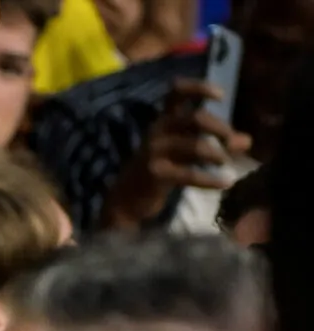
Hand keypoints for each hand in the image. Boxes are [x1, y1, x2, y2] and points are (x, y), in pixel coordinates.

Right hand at [104, 79, 251, 228]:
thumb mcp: (185, 152)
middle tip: (231, 142)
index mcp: (164, 121)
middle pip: (195, 118)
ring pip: (194, 146)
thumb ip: (214, 143)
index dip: (199, 88)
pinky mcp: (155, 174)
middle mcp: (158, 132)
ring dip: (216, 154)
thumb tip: (247, 141)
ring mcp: (155, 153)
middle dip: (219, 128)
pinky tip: (225, 183)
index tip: (221, 96)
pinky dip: (210, 180)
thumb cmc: (160, 169)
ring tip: (226, 163)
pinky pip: (189, 174)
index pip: (176, 93)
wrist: (126, 199)